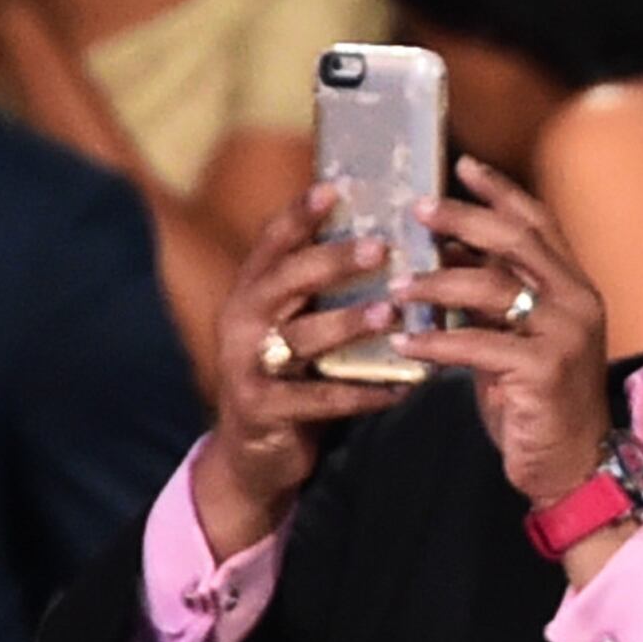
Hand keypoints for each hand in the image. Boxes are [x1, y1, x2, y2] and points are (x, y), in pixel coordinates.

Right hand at [194, 183, 412, 554]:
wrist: (254, 454)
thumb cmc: (293, 375)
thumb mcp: (300, 325)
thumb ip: (324, 290)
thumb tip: (386, 237)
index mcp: (251, 291)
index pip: (273, 243)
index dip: (300, 215)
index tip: (335, 187)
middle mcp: (242, 321)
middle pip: (285, 280)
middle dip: (331, 260)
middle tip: (379, 247)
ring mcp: (247, 365)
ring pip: (301, 337)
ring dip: (348, 323)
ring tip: (391, 311)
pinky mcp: (263, 409)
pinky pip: (317, 399)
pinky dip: (360, 394)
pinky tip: (400, 389)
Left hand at [393, 157, 613, 516]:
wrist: (572, 464)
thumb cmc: (535, 402)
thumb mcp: (512, 338)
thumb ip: (491, 297)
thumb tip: (444, 249)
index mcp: (573, 287)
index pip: (538, 223)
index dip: (500, 191)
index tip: (461, 165)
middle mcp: (577, 301)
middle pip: (517, 240)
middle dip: (463, 218)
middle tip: (415, 208)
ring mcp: (565, 334)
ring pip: (494, 287)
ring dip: (437, 284)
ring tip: (397, 288)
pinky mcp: (544, 369)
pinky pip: (480, 344)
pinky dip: (438, 343)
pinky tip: (405, 345)